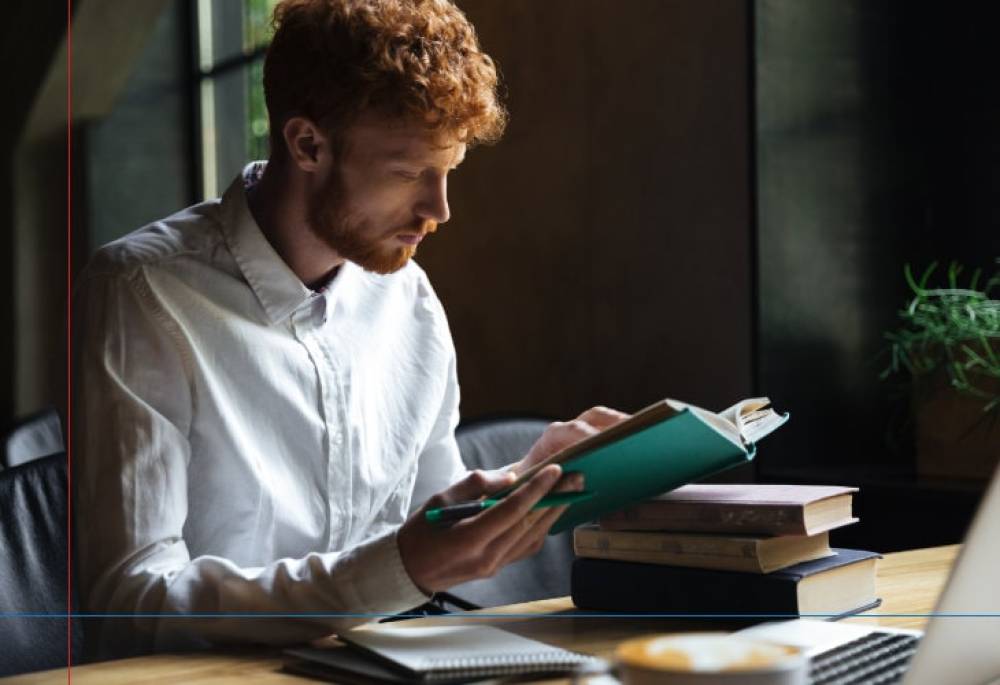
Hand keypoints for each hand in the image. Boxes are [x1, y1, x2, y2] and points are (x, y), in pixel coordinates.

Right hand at [397, 406, 628, 594]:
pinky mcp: (497, 568)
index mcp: (469, 539)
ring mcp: (494, 566)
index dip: (536, 489)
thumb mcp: (439, 499)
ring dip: (554, 513)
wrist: (409, 569)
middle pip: (530, 524)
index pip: (512, 511)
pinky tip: (551, 510)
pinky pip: (526, 547)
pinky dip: (541, 527)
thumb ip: (475, 485)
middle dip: (556, 498)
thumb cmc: (421, 531)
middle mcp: (486, 557)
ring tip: (570, 491)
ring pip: (533, 537)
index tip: (556, 469)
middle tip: (576, 477)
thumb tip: (510, 476)